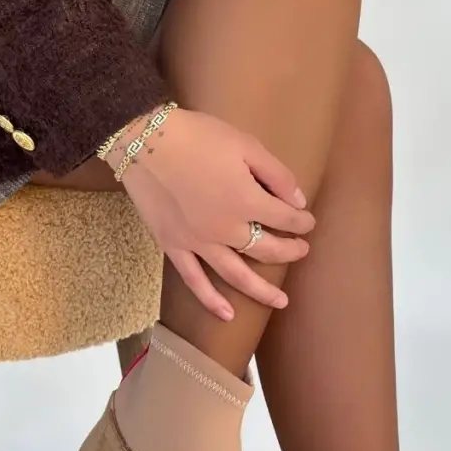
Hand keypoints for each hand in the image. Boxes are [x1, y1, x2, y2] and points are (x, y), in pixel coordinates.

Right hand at [116, 108, 314, 319]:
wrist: (143, 140)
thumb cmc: (197, 136)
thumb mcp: (245, 145)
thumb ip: (276, 175)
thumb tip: (298, 201)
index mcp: (247, 201)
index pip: (285, 220)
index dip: (301, 222)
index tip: (307, 221)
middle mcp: (227, 230)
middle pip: (267, 250)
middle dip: (289, 251)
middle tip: (301, 251)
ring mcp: (200, 243)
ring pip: (237, 275)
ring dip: (262, 290)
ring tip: (280, 302)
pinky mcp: (175, 247)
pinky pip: (195, 281)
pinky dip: (211, 300)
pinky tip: (228, 314)